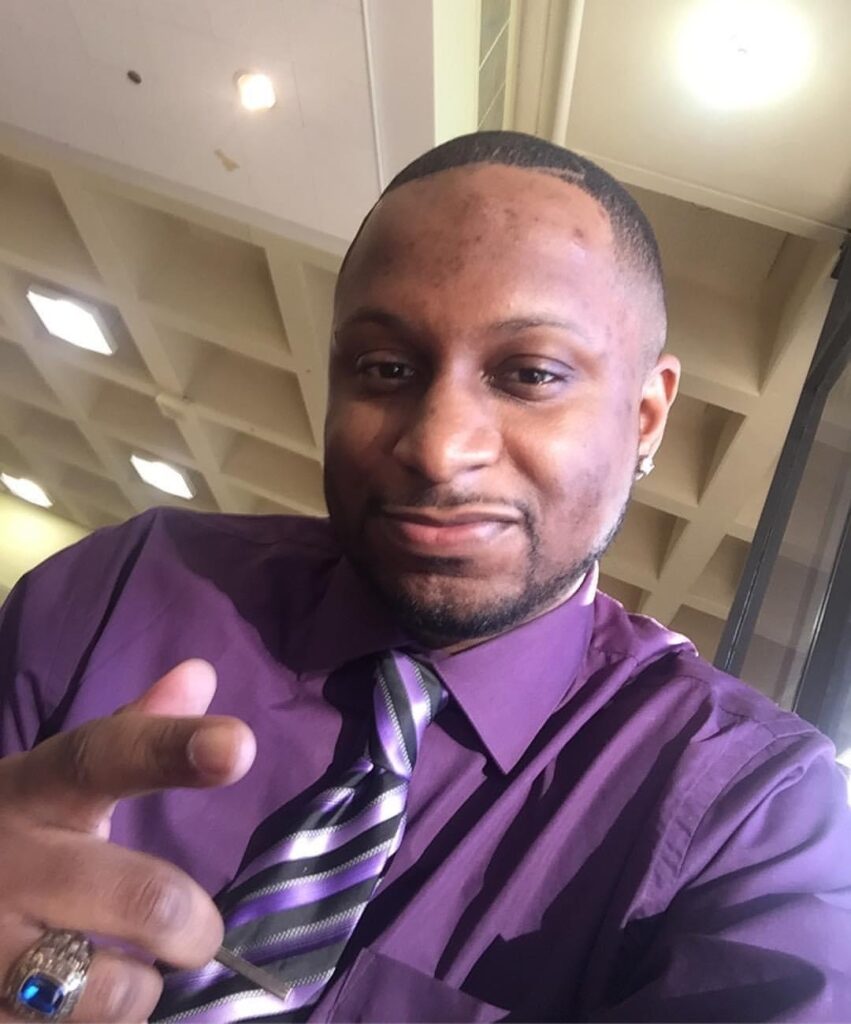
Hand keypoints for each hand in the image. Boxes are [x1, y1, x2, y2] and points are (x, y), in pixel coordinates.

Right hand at [0, 660, 255, 1022]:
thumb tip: (202, 673)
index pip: (106, 757)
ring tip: (131, 975)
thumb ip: (134, 735)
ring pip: (108, 990)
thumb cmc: (8, 836)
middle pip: (138, 897)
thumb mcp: (53, 782)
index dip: (174, 749)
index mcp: (34, 791)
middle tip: (198, 933)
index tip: (238, 746)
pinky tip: (81, 1006)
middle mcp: (7, 866)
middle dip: (190, 924)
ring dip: (140, 990)